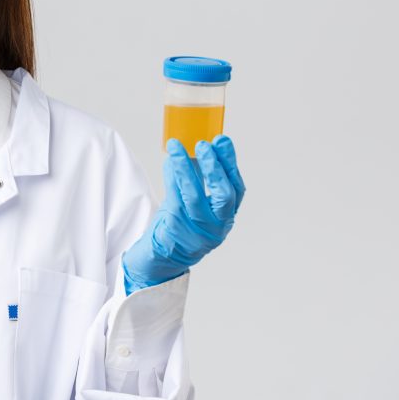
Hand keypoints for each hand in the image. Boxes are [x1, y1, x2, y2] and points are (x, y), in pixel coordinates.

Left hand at [121, 134, 244, 294]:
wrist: (162, 258)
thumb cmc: (180, 225)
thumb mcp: (194, 203)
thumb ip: (194, 179)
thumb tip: (187, 146)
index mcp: (225, 217)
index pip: (236, 189)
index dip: (230, 164)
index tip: (222, 140)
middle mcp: (217, 227)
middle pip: (223, 196)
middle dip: (214, 168)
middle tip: (204, 144)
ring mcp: (197, 231)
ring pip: (194, 197)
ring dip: (185, 168)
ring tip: (176, 147)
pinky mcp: (176, 231)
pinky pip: (175, 200)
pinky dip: (172, 178)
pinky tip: (169, 161)